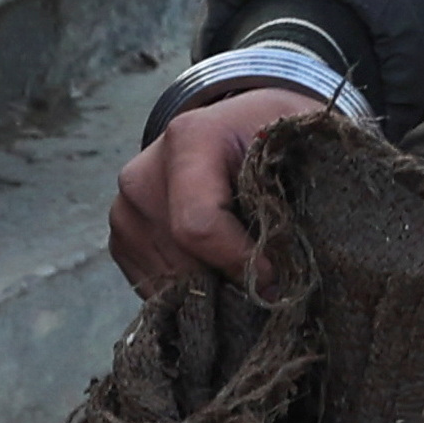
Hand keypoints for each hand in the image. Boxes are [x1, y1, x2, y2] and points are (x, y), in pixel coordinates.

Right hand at [108, 83, 323, 295]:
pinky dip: (192, 294)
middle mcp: (142, 175)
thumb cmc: (277, 139)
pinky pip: (156, 290)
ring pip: (168, 284)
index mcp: (189, 139)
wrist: (241, 128)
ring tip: (246, 272)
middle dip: (230, 282)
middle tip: (269, 281)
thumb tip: (292, 271)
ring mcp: (125, 211)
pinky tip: (220, 273)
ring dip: (212, 292)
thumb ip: (302, 191)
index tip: (279, 278)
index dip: (242, 263)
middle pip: (183, 264)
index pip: (199, 226)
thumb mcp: (299, 148)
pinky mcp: (122, 241)